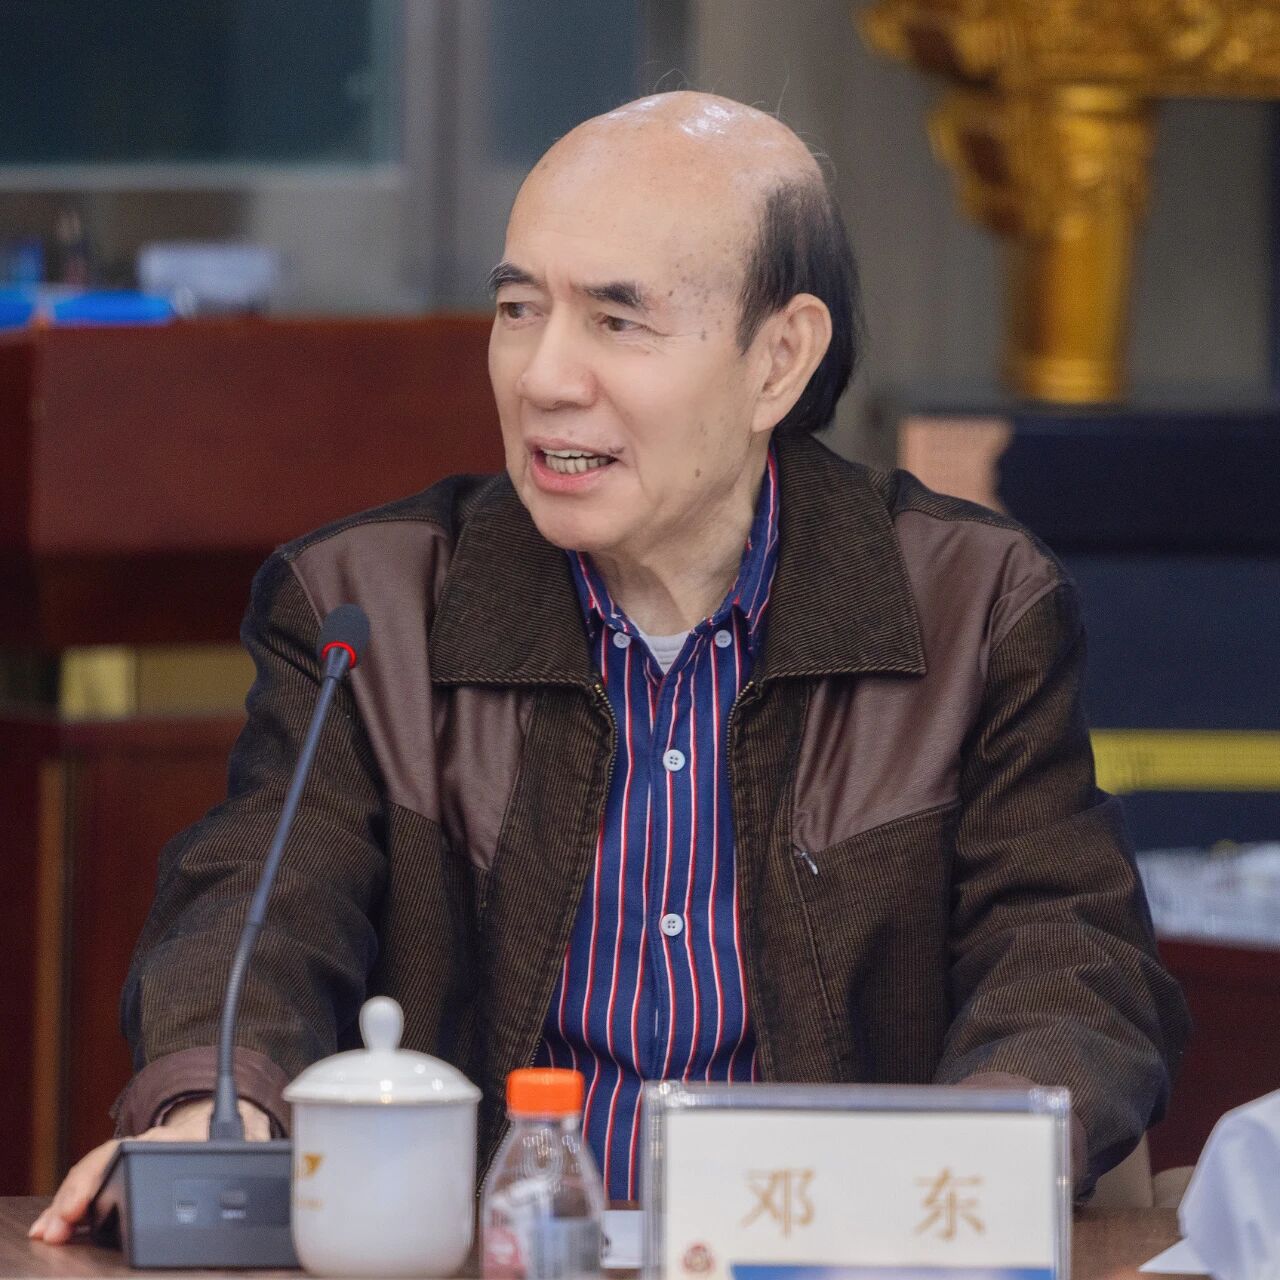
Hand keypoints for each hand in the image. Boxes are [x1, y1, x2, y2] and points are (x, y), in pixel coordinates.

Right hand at [28, 1098, 270, 1244]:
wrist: (233, 1121)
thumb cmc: (243, 1140)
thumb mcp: (254, 1150)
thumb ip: (259, 1159)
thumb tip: (276, 1172)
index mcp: (188, 1136)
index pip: (150, 1145)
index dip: (119, 1169)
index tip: (95, 1199)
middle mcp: (157, 1141)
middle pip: (112, 1158)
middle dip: (82, 1188)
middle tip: (61, 1222)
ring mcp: (138, 1154)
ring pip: (98, 1169)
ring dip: (70, 1200)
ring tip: (49, 1230)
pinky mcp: (126, 1171)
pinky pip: (95, 1183)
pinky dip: (72, 1204)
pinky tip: (55, 1226)